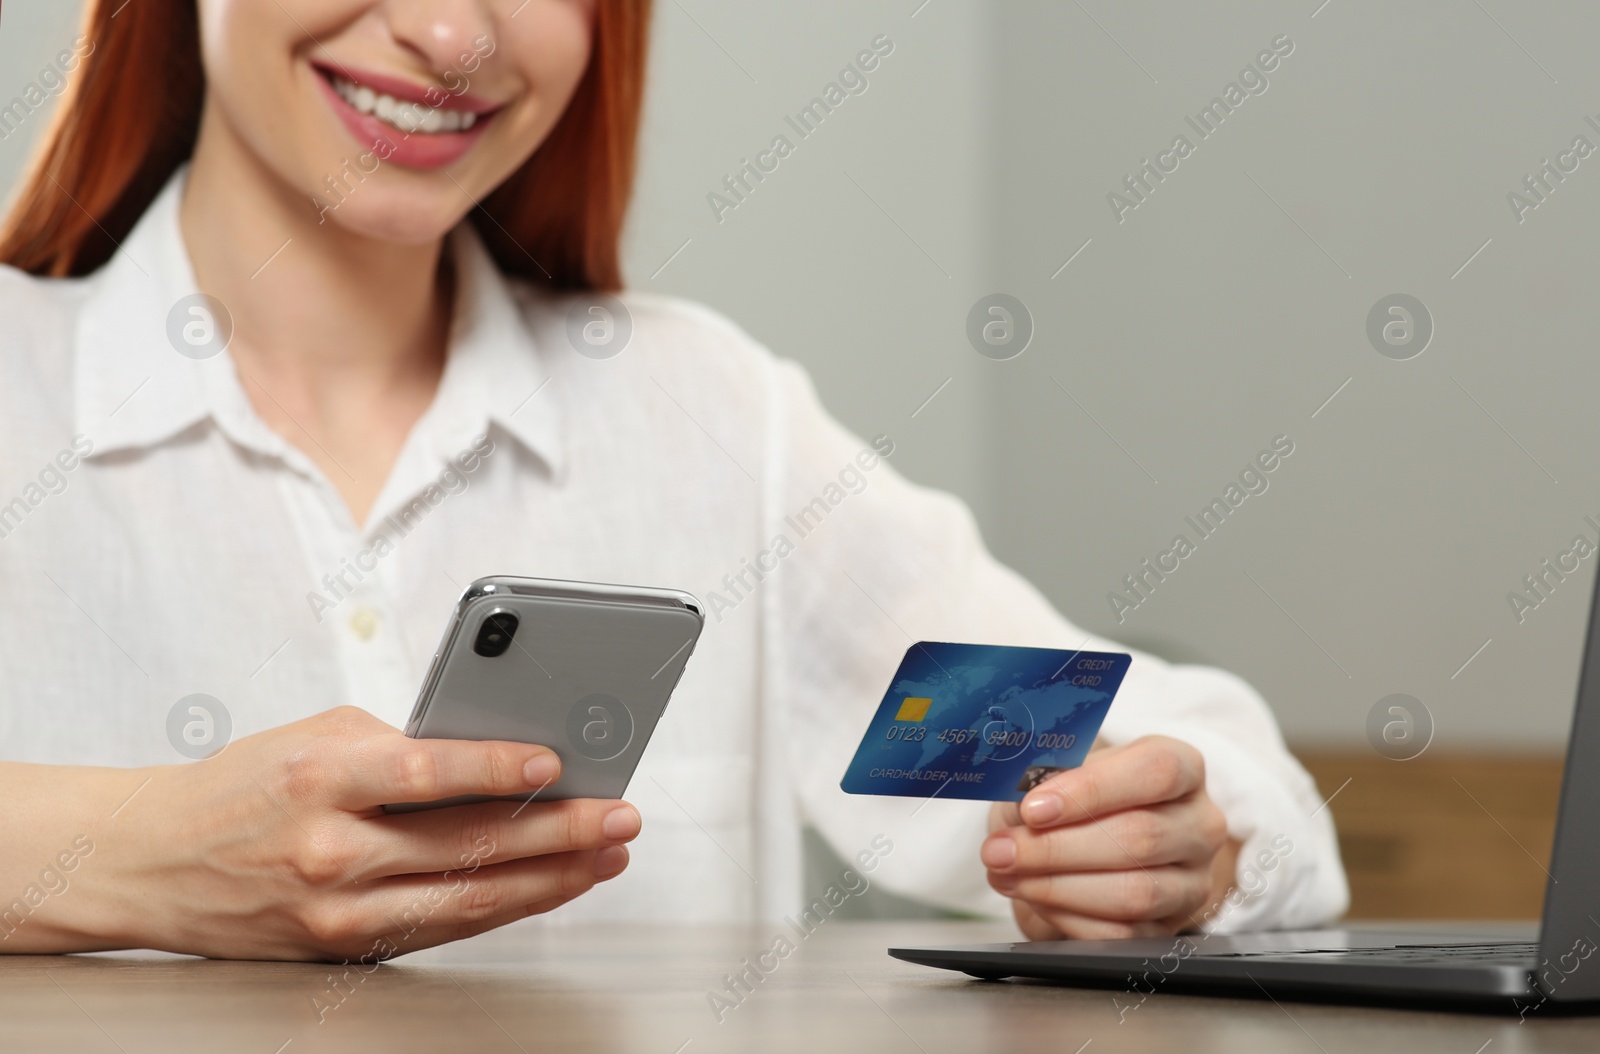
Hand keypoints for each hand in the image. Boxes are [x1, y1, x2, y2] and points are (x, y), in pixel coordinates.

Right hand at [97, 707, 638, 959]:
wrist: (153, 861)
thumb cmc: (245, 786)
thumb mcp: (316, 738)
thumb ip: (401, 746)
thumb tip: (497, 757)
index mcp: (322, 778)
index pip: (426, 773)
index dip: (497, 769)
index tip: (556, 762)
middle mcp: (330, 850)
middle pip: (464, 845)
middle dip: (557, 831)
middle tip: (619, 814)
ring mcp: (338, 909)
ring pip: (466, 899)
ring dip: (550, 879)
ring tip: (606, 854)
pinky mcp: (344, 946)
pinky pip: (443, 928)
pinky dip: (505, 906)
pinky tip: (551, 886)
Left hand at [982, 735, 1237, 939]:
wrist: (1096, 842)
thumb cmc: (1080, 798)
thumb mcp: (1062, 773)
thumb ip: (1043, 783)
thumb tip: (1018, 812)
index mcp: (1182, 769)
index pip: (1155, 771)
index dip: (1091, 790)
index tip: (1033, 807)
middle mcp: (1199, 824)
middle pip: (1141, 837)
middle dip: (1057, 847)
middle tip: (1001, 850)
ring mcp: (1192, 881)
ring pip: (1135, 893)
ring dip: (1057, 887)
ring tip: (1008, 874)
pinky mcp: (1169, 929)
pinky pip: (1122, 933)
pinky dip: (1068, 917)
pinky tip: (1034, 898)